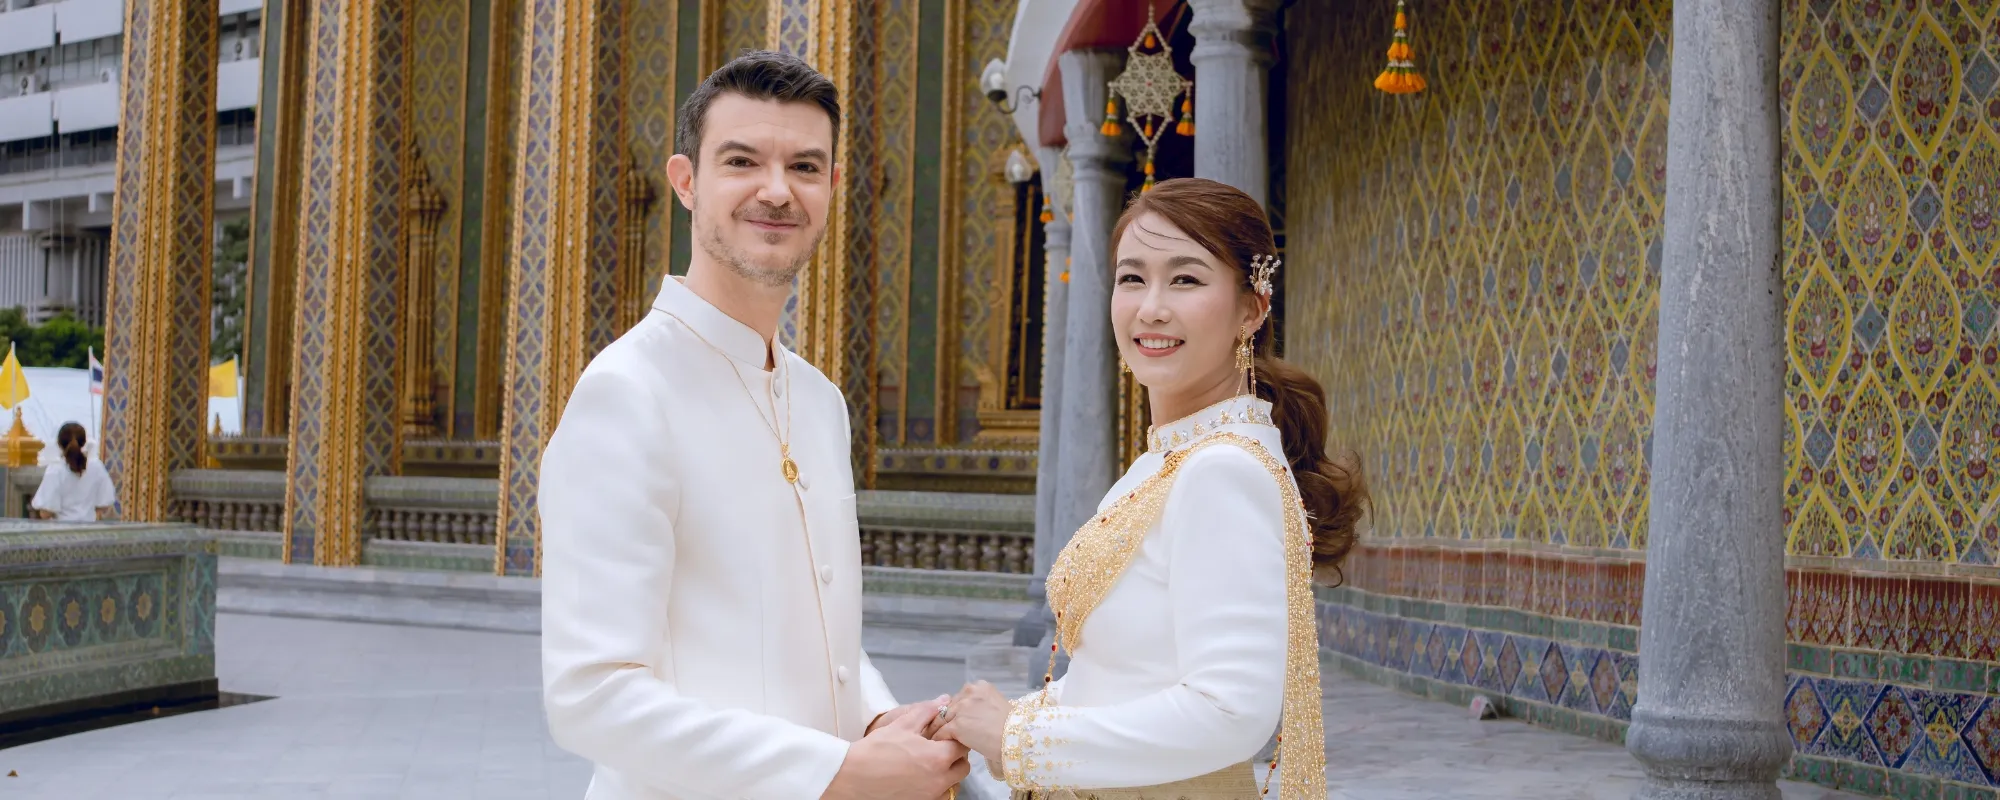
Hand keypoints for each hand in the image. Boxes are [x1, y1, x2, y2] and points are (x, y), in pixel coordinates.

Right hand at [821, 701, 970, 799]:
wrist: (853, 776)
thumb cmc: (875, 751)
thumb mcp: (902, 725)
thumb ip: (926, 711)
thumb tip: (941, 701)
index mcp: (937, 758)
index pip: (962, 746)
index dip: (956, 737)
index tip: (948, 735)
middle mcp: (938, 780)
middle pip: (962, 767)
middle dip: (956, 756)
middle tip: (941, 748)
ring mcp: (930, 795)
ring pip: (953, 784)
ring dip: (948, 774)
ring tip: (930, 765)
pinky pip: (939, 796)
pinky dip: (936, 788)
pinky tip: (921, 778)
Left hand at [928, 681, 1008, 763]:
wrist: (1016, 739)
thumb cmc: (1012, 726)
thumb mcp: (997, 706)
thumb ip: (980, 705)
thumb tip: (968, 715)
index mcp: (980, 686)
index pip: (960, 698)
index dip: (957, 711)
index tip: (956, 721)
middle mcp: (969, 692)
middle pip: (949, 707)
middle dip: (947, 719)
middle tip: (944, 731)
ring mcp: (961, 708)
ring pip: (942, 719)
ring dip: (939, 729)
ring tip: (938, 739)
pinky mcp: (956, 725)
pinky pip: (941, 732)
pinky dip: (940, 739)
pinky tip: (941, 746)